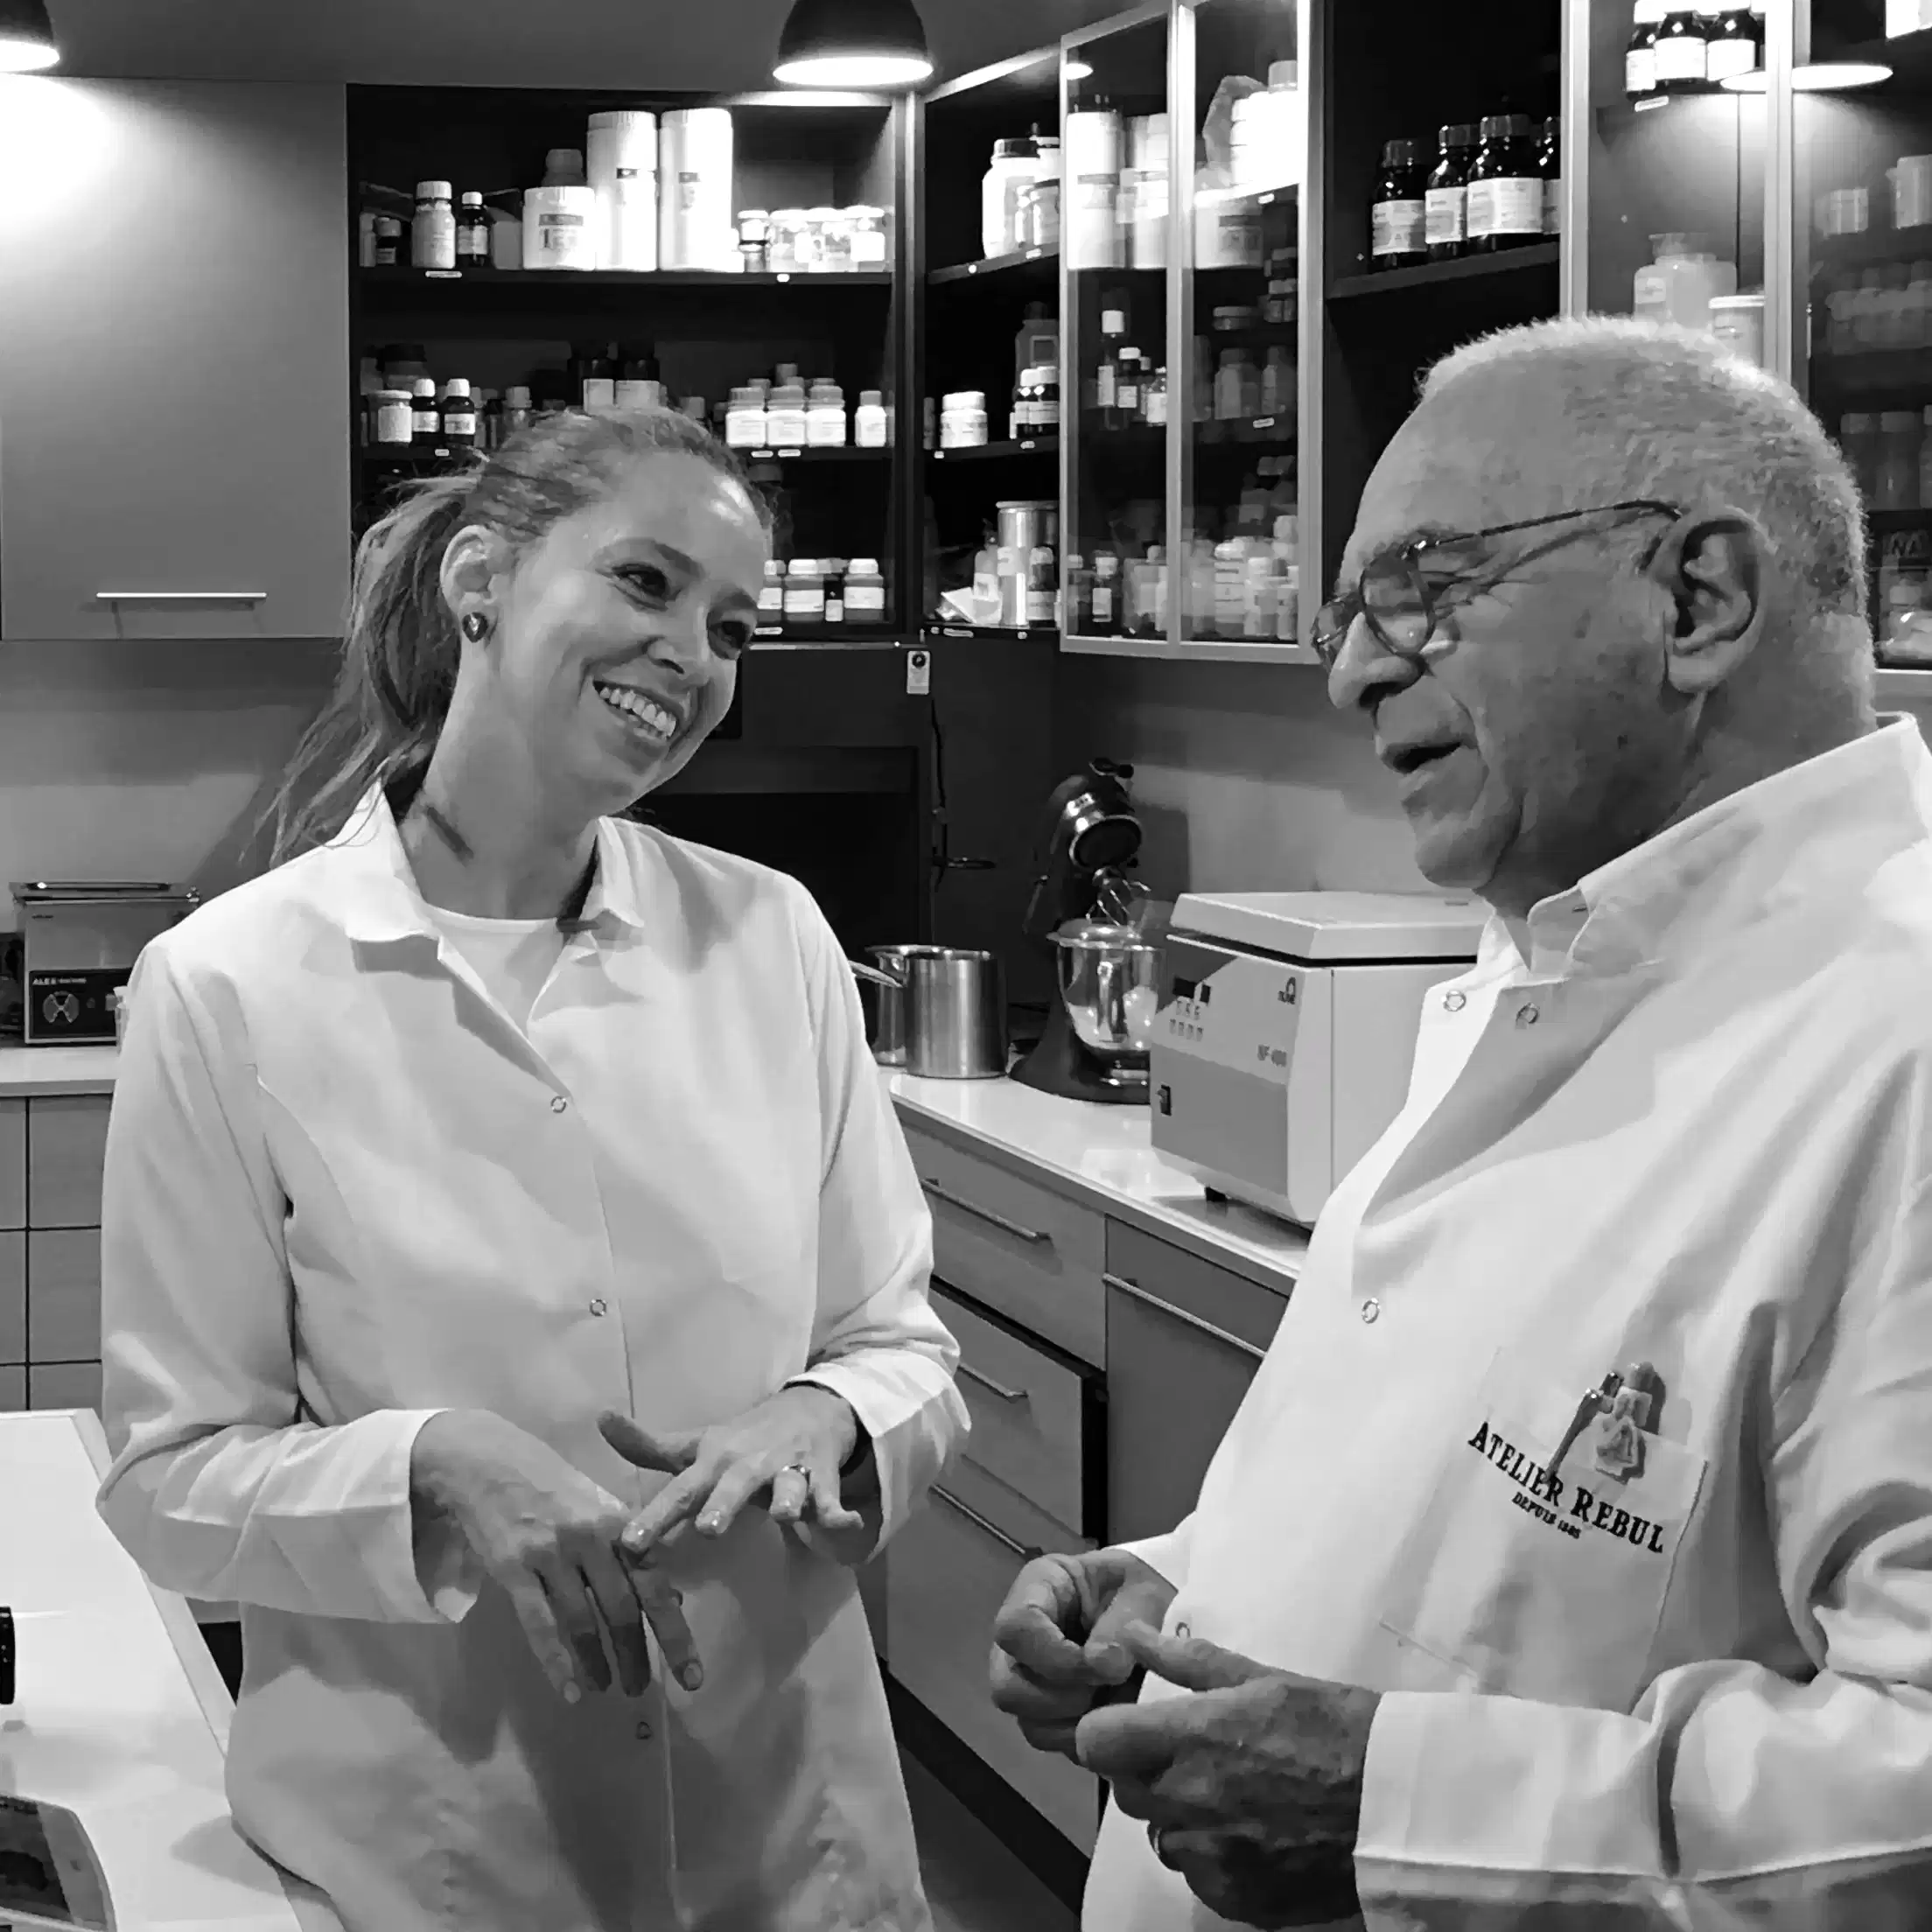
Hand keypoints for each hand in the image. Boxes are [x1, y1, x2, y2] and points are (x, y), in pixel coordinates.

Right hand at [409, 1409, 702, 1705]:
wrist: (489, 1460)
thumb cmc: (553, 1486)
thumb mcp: (602, 1508)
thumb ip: (635, 1552)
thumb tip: (674, 1598)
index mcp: (620, 1523)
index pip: (657, 1586)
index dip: (675, 1634)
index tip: (692, 1677)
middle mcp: (592, 1539)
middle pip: (623, 1609)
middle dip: (636, 1656)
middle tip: (641, 1689)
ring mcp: (551, 1553)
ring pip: (583, 1620)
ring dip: (597, 1662)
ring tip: (606, 1687)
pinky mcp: (513, 1567)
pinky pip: (539, 1623)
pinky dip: (556, 1661)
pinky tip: (570, 1690)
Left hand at [601, 1387, 871, 1564]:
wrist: (808, 1409)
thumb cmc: (743, 1440)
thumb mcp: (698, 1444)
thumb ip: (649, 1447)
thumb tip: (600, 1420)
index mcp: (714, 1461)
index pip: (680, 1490)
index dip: (655, 1516)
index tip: (630, 1543)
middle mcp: (748, 1465)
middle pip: (734, 1486)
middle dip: (723, 1505)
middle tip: (710, 1529)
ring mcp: (787, 1469)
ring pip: (787, 1487)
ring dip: (786, 1500)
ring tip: (785, 1514)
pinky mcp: (820, 1477)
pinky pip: (829, 1497)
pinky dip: (837, 1511)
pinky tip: (844, 1523)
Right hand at [989, 1549, 1177, 1758]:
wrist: (1154, 1612)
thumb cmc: (1141, 1590)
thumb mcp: (1141, 1591)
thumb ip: (1122, 1623)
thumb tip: (1105, 1666)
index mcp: (1036, 1590)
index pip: (1015, 1629)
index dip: (1055, 1657)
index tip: (1108, 1666)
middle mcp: (1020, 1641)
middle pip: (1008, 1688)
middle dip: (1065, 1698)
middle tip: (1111, 1685)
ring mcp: (1030, 1683)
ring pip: (1032, 1725)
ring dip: (1081, 1724)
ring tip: (1121, 1701)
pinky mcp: (1051, 1717)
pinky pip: (1059, 1744)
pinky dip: (1092, 1741)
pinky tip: (1119, 1717)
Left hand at [1075, 1623, 1379, 1929]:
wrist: (1400, 1804)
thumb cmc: (1336, 1726)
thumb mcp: (1263, 1677)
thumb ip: (1187, 1662)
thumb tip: (1134, 1635)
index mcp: (1191, 1737)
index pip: (1096, 1741)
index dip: (1110, 1734)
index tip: (1137, 1730)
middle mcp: (1189, 1801)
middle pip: (1126, 1792)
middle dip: (1149, 1773)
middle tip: (1200, 1759)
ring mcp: (1211, 1858)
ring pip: (1162, 1839)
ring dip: (1182, 1820)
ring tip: (1236, 1798)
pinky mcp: (1237, 1900)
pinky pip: (1199, 1880)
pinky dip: (1216, 1861)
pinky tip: (1256, 1835)